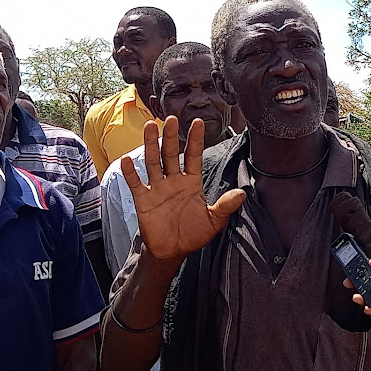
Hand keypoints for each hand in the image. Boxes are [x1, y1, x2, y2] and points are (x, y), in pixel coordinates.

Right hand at [121, 117, 244, 261]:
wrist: (172, 251)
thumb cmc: (193, 234)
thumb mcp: (213, 221)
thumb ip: (225, 206)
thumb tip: (242, 193)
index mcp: (191, 182)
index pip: (193, 156)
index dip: (195, 140)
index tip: (198, 122)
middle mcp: (174, 180)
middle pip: (171, 154)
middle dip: (170, 136)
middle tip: (170, 119)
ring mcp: (157, 188)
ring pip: (153, 162)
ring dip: (150, 145)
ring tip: (150, 127)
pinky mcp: (143, 199)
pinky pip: (136, 183)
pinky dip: (131, 172)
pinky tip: (127, 159)